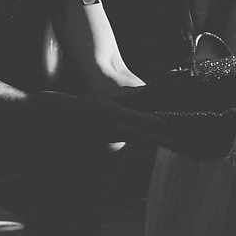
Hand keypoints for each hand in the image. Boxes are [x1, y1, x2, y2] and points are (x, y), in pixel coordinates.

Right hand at [39, 91, 166, 143]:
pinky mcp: (108, 143)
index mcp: (116, 113)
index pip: (141, 119)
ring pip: (134, 142)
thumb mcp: (109, 94)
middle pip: (140, 137)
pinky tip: (141, 139)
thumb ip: (128, 94)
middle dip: (154, 138)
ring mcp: (112, 137)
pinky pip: (125, 144)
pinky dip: (134, 142)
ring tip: (157, 138)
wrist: (70, 117)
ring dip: (145, 141)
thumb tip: (145, 90)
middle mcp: (115, 127)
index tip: (165, 124)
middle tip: (164, 137)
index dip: (155, 123)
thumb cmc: (91, 103)